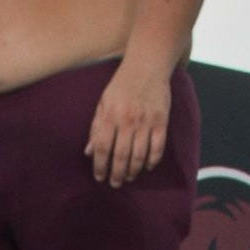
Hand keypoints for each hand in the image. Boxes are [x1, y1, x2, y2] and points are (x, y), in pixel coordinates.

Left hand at [85, 50, 179, 183]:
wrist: (147, 66)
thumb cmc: (121, 85)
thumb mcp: (103, 103)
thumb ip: (95, 128)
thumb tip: (88, 152)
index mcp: (110, 116)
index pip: (102, 148)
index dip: (100, 166)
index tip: (99, 177)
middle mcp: (127, 120)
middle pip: (120, 156)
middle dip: (116, 174)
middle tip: (115, 184)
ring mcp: (145, 121)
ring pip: (139, 155)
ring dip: (133, 170)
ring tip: (128, 177)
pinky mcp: (161, 120)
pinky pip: (158, 147)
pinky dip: (153, 160)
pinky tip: (147, 167)